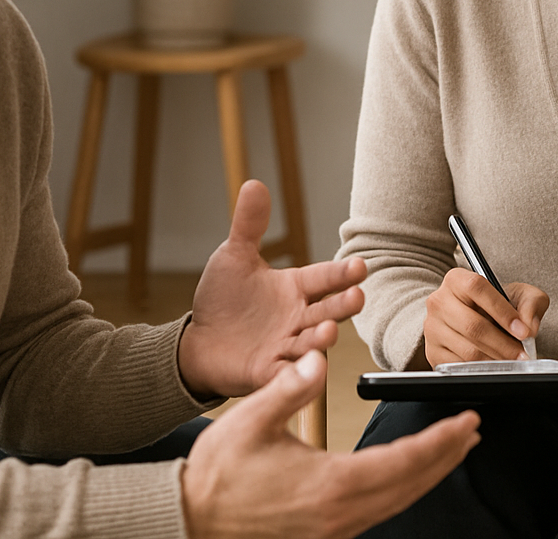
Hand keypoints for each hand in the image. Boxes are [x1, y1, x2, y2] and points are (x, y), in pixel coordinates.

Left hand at [178, 180, 365, 397]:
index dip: (341, 273)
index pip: (325, 278)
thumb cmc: (223, 299)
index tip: (359, 266)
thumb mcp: (234, 257)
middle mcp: (298, 317)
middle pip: (328, 309)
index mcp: (295, 288)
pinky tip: (306, 367)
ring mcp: (288, 346)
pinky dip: (299, 371)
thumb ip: (249, 225)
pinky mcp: (271, 371)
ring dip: (322, 337)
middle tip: (356, 296)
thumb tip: (254, 184)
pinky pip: (289, 372)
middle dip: (343, 304)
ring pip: (312, 342)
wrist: (198, 342)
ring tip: (328, 330)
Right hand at [182, 351, 479, 538]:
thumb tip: (319, 360)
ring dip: (429, 474)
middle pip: (411, 485)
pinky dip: (403, 490)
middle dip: (446, 455)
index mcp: (329, 484)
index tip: (466, 421)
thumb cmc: (216, 474)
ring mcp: (334, 529)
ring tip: (451, 450)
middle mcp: (339, 513)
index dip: (440, 441)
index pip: (402, 461)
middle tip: (471, 430)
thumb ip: (290, 388)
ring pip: (398, 501)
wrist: (190, 519)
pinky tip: (408, 476)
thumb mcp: (251, 419)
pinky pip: (378, 512)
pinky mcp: (326, 534)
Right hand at [421, 267, 549, 366]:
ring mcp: (433, 328)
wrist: (475, 318)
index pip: (477, 288)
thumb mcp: (519, 295)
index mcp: (457, 280)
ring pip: (468, 350)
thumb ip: (531, 304)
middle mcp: (439, 302)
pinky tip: (495, 365)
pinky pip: (460, 366)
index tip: (523, 331)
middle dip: (504, 344)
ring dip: (496, 359)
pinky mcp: (433, 352)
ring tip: (512, 360)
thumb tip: (529, 327)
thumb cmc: (496, 305)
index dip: (502, 311)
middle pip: (473, 326)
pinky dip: (482, 370)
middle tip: (522, 353)